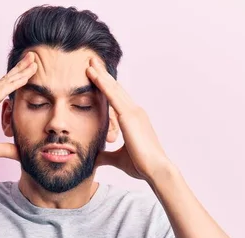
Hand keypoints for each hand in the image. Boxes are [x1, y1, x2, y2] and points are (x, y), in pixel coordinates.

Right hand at [0, 52, 37, 163]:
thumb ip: (7, 150)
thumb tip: (21, 154)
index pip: (4, 89)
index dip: (17, 79)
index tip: (29, 71)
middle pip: (6, 80)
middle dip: (20, 69)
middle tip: (34, 57)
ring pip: (6, 81)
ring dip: (21, 70)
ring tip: (34, 59)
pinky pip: (2, 90)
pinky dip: (15, 82)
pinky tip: (26, 75)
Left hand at [87, 58, 172, 182]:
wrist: (155, 169)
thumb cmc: (141, 165)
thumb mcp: (118, 159)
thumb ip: (106, 156)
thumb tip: (95, 157)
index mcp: (134, 120)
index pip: (117, 100)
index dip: (107, 87)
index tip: (97, 77)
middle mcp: (135, 112)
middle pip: (116, 89)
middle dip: (104, 75)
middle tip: (92, 61)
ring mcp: (133, 112)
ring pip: (114, 88)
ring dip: (101, 75)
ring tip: (90, 62)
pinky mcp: (129, 116)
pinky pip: (112, 96)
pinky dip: (102, 84)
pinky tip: (93, 75)